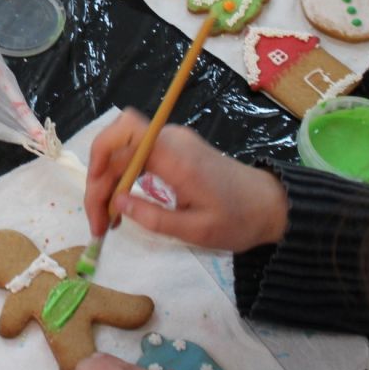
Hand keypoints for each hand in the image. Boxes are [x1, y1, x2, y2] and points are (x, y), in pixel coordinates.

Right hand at [83, 110, 287, 252]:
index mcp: (176, 157)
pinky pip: (136, 149)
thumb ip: (153, 217)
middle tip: (99, 217)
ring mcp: (173, 138)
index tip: (100, 216)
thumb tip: (117, 202)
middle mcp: (170, 138)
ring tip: (109, 213)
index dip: (99, 178)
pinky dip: (122, 171)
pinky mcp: (175, 145)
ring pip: (122, 142)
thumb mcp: (196, 230)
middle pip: (115, 138)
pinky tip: (124, 199)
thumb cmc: (238, 220)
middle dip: (97, 176)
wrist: (271, 204)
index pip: (120, 145)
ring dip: (107, 174)